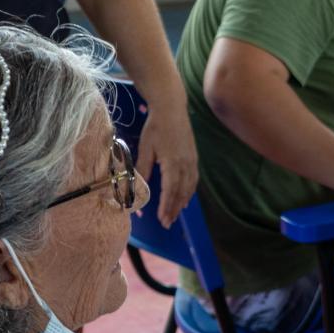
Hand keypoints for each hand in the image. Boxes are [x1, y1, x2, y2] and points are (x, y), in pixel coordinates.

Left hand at [137, 99, 198, 227]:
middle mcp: (185, 165)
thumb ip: (143, 168)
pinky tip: (185, 198)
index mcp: (172, 163)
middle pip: (181, 193)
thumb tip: (139, 186)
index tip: (162, 219)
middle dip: (174, 209)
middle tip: (167, 224)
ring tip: (175, 214)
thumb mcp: (146, 148)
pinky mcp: (194, 157)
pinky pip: (194, 180)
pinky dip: (189, 192)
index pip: (170, 190)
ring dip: (182, 203)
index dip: (166, 206)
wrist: (172, 108)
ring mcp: (192, 161)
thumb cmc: (156, 127)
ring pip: (189, 188)